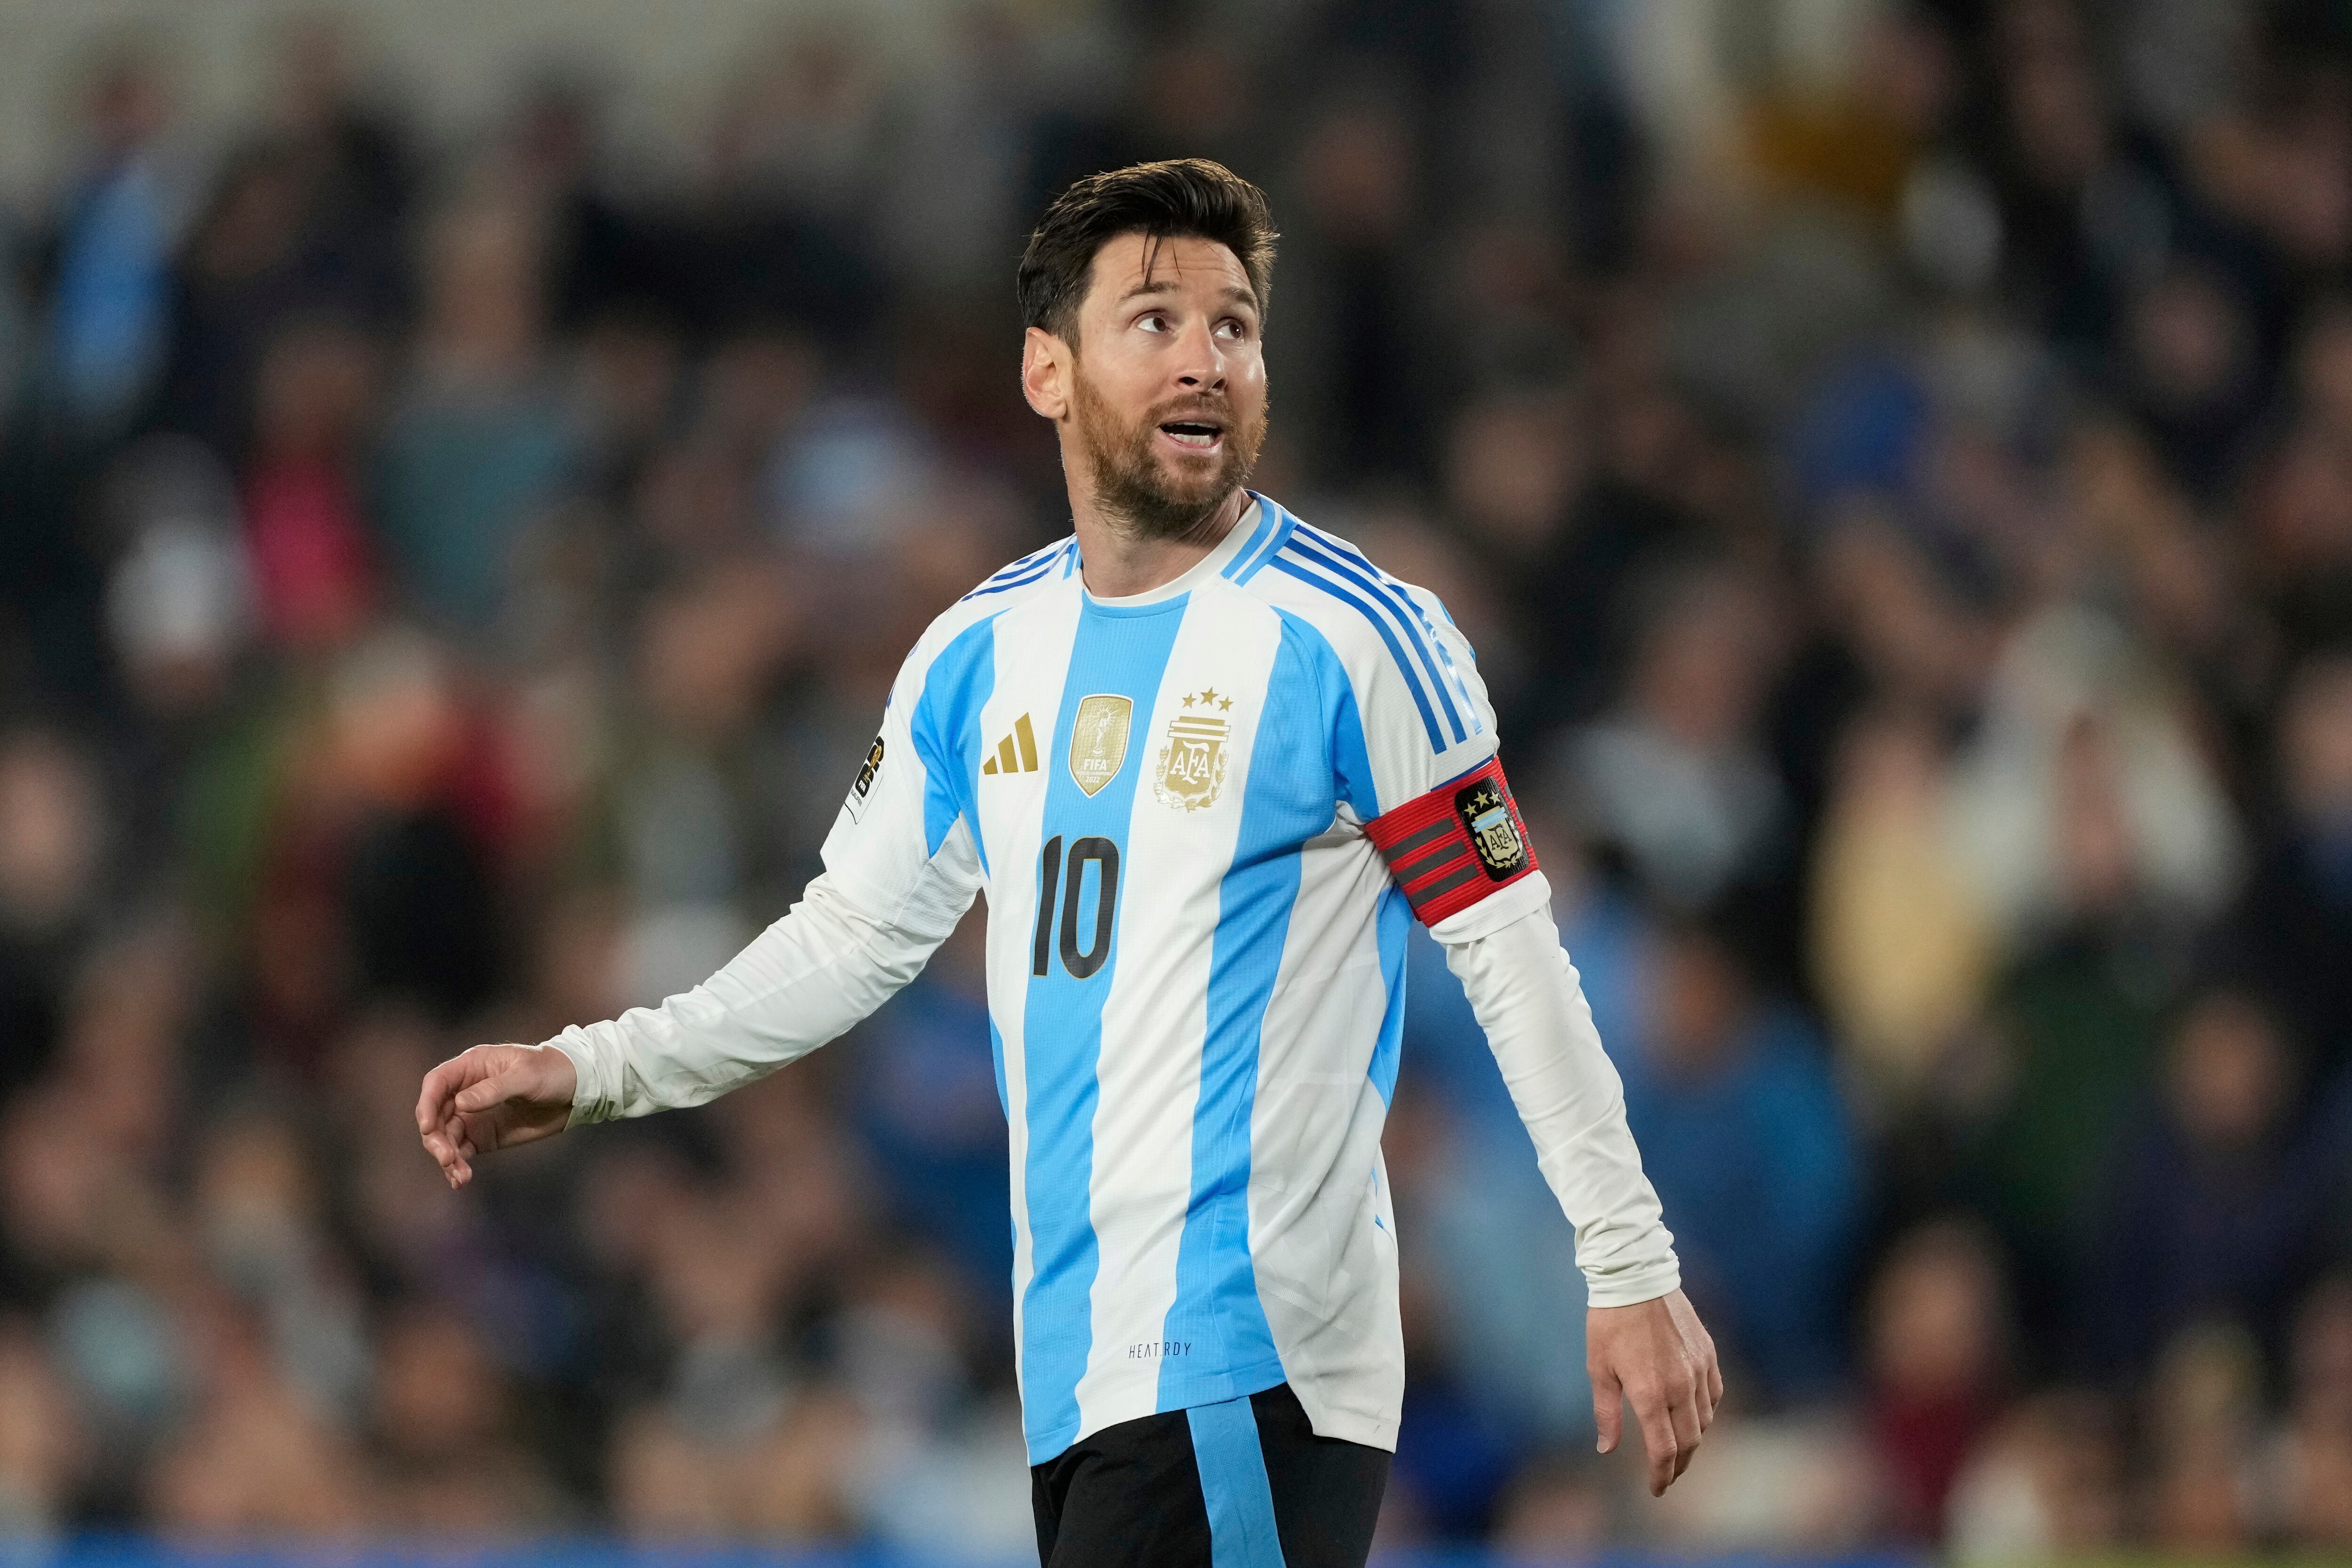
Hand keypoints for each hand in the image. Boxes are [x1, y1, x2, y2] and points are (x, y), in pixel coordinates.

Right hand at [415, 1044, 577, 1188]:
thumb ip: (494, 1090)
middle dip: (436, 1138)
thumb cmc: (552, 1071)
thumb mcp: (526, 1076)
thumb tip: (460, 1104)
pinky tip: (461, 1181)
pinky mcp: (482, 1136)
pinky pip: (461, 1152)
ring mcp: (473, 1115)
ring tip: (461, 1176)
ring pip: (445, 1137)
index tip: (428, 1127)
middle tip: (448, 1158)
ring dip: (447, 1157)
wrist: (575, 1091)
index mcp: (472, 1067)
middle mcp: (465, 1091)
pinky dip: (457, 1166)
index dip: (427, 1104)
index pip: (437, 1083)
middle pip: (436, 1115)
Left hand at [1587, 1288, 1721, 1496]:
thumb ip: (1606, 1412)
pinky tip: (1694, 1415)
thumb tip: (1606, 1449)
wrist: (1636, 1277)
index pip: (1664, 1450)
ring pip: (1705, 1420)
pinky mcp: (1708, 1353)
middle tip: (1668, 1475)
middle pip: (1689, 1442)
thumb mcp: (1598, 1368)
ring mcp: (1698, 1369)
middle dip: (1679, 1465)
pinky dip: (1706, 1412)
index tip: (1656, 1489)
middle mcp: (1680, 1386)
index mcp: (1650, 1393)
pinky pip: (1715, 1394)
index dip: (1661, 1475)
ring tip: (1679, 1449)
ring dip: (1693, 1441)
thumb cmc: (1609, 1322)